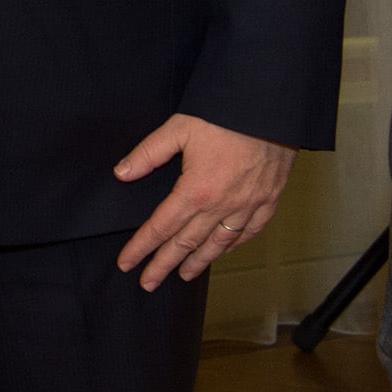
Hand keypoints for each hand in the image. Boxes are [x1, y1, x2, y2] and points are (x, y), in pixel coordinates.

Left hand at [113, 113, 295, 290]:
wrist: (270, 108)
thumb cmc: (224, 115)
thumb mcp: (178, 128)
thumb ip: (148, 153)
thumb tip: (122, 173)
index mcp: (195, 190)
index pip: (161, 227)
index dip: (141, 247)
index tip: (127, 263)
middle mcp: (221, 205)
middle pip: (186, 243)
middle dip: (164, 264)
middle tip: (148, 283)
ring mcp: (247, 206)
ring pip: (217, 243)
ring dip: (198, 261)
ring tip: (183, 274)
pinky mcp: (268, 201)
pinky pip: (248, 232)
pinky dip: (232, 245)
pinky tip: (222, 251)